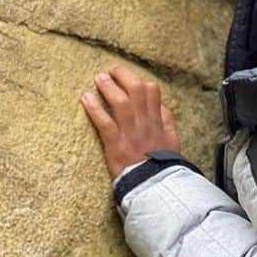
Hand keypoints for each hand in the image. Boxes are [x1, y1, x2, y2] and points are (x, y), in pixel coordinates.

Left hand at [81, 64, 179, 178]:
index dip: (138, 80)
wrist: (155, 186)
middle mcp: (145, 123)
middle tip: (111, 70)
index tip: (128, 77)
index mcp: (158, 121)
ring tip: (98, 79)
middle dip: (122, 76)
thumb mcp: (171, 140)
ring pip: (120, 102)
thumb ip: (166, 121)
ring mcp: (130, 133)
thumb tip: (161, 105)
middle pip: (135, 90)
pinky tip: (85, 98)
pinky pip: (104, 122)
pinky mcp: (116, 145)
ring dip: (108, 87)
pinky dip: (94, 108)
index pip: (152, 91)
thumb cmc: (162, 164)